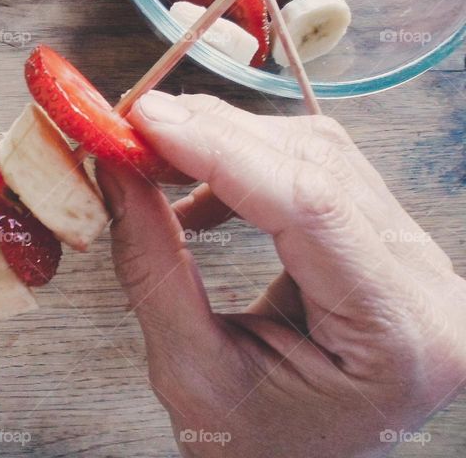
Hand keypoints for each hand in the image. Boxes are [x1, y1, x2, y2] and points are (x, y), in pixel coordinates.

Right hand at [97, 92, 465, 457]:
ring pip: (319, 155)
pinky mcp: (386, 245)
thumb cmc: (256, 449)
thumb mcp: (190, 371)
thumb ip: (152, 264)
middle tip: (131, 128)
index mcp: (399, 337)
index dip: (220, 149)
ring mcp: (415, 261)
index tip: (144, 119)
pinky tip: (199, 197)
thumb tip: (115, 167)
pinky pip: (317, 174)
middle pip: (319, 166)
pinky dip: (246, 169)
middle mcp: (427, 287)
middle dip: (214, 136)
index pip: (311, 206)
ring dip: (226, 144)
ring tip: (154, 160)